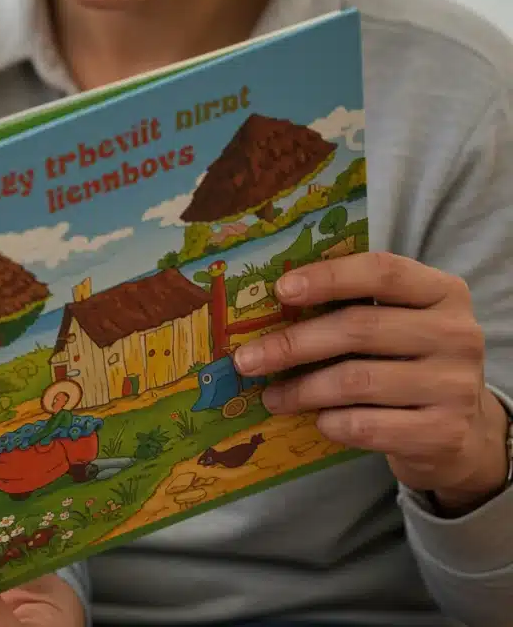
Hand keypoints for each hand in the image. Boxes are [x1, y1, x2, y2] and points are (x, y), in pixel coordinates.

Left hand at [232, 252, 509, 512]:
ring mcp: (455, 385)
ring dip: (301, 390)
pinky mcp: (443, 433)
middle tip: (246, 360)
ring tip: (272, 397)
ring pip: (356, 381)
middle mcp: (457, 334)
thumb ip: (351, 309)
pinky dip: (331, 423)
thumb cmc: (407, 366)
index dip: (329, 276)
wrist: (459, 432)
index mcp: (443, 293)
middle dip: (292, 344)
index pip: (383, 271)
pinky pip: (366, 426)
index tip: (280, 290)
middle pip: (359, 328)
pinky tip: (319, 422)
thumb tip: (266, 313)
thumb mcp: (396, 326)